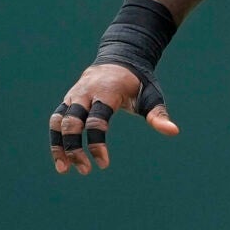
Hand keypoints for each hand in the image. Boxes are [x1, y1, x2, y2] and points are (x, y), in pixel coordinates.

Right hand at [48, 62, 177, 174]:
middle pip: (72, 122)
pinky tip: (62, 159)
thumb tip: (174, 132)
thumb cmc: (137, 83)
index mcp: (107, 92)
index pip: (96, 120)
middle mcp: (86, 93)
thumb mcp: (151, 96)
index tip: (104, 164)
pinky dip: (56, 139)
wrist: (119, 60)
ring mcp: (74, 96)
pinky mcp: (68, 101)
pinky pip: (57, 120)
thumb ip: (158, 115)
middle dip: (74, 147)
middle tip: (84, 170)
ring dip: (58, 146)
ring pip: (58, 121)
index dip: (97, 143)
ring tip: (64, 169)